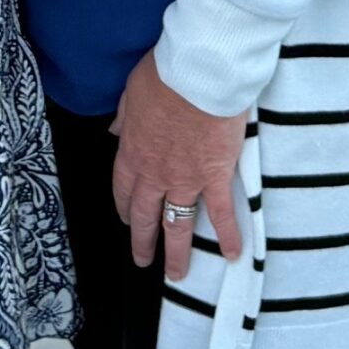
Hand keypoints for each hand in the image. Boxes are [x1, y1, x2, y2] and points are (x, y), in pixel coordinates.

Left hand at [111, 48, 248, 280]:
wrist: (199, 74)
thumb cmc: (165, 75)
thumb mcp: (132, 91)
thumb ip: (125, 116)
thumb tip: (116, 131)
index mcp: (133, 152)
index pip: (124, 189)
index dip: (125, 208)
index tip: (127, 220)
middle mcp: (155, 173)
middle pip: (146, 216)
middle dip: (142, 242)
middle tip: (142, 261)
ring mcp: (185, 179)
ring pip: (177, 225)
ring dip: (177, 252)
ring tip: (177, 274)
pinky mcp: (215, 177)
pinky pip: (220, 213)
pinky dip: (227, 235)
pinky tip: (232, 254)